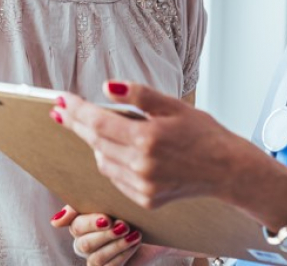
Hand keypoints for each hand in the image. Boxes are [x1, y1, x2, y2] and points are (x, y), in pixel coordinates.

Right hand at [52, 206, 141, 265]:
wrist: (150, 226)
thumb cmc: (126, 210)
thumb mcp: (109, 201)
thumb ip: (82, 204)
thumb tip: (55, 222)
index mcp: (80, 225)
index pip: (76, 226)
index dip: (91, 224)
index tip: (108, 219)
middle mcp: (84, 244)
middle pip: (85, 244)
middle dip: (106, 236)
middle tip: (124, 226)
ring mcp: (95, 259)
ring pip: (96, 258)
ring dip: (117, 246)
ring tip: (134, 235)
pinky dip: (123, 255)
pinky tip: (135, 243)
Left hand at [54, 81, 249, 208]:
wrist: (226, 169)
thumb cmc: (203, 133)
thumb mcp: (173, 105)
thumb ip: (138, 95)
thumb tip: (108, 86)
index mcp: (147, 138)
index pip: (98, 122)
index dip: (76, 110)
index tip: (60, 101)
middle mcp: (141, 165)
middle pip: (95, 141)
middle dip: (76, 123)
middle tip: (62, 110)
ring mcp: (142, 185)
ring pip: (102, 161)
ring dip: (96, 143)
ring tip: (99, 127)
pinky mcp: (146, 199)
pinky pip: (116, 178)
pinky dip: (112, 162)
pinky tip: (120, 150)